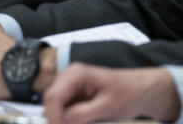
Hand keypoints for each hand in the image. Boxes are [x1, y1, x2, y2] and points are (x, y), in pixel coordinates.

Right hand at [43, 64, 180, 123]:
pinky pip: (63, 106)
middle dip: (56, 118)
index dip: (52, 116)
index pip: (54, 96)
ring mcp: (69, 83)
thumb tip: (61, 121)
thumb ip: (81, 114)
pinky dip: (67, 117)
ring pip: (55, 104)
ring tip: (84, 123)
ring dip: (62, 118)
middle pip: (51, 99)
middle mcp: (68, 76)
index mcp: (76, 75)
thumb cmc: (127, 95)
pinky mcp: (72, 91)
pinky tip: (80, 122)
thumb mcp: (106, 108)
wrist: (140, 90)